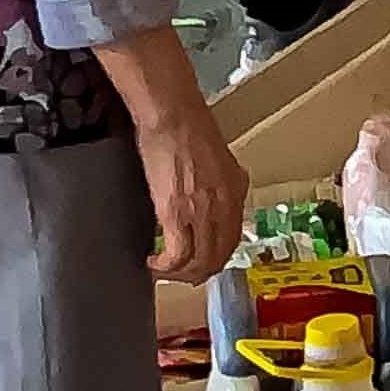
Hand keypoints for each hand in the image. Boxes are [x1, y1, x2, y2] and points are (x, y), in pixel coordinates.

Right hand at [134, 90, 244, 283]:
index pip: (232, 240)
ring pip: (198, 262)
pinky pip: (176, 256)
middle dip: (198, 272)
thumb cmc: (188, 128)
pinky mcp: (175, 213)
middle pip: (217, 257)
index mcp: (236, 192)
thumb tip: (212, 199)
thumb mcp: (218, 159)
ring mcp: (202, 212)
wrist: (172, 115)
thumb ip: (220, 183)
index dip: (216, 257)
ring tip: (163, 271)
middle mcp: (224, 206)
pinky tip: (153, 263)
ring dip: (180, 274)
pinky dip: (165, 268)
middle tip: (180, 274)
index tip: (201, 263)